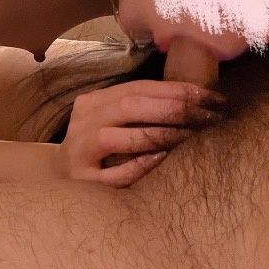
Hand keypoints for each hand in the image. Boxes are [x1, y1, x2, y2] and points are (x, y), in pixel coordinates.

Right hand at [55, 80, 223, 186]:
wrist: (57, 176)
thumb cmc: (98, 147)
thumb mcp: (111, 120)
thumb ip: (139, 109)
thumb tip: (195, 100)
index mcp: (94, 101)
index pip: (138, 88)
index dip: (176, 90)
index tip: (211, 96)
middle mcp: (83, 121)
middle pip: (129, 106)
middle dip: (173, 108)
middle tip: (209, 115)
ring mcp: (80, 151)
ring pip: (117, 138)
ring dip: (158, 135)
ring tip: (191, 135)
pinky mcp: (83, 181)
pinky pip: (114, 173)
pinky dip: (139, 164)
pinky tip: (162, 159)